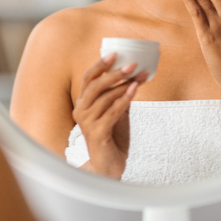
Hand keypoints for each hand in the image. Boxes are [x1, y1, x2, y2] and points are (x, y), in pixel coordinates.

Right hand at [72, 54, 147, 178]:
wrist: (109, 166)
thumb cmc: (112, 138)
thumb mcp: (117, 112)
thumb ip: (120, 96)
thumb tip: (134, 76)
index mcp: (83, 103)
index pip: (88, 79)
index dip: (100, 65)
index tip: (115, 54)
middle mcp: (81, 111)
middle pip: (95, 86)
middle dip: (114, 73)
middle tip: (132, 65)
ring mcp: (87, 123)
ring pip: (105, 98)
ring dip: (124, 86)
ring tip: (139, 78)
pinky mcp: (96, 134)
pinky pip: (112, 112)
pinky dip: (124, 100)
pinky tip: (134, 91)